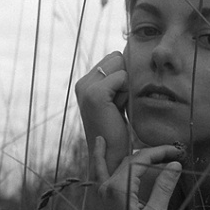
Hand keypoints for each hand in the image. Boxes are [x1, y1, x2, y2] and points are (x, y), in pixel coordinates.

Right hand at [75, 51, 129, 175]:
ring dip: (126, 86)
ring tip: (116, 108)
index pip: (114, 58)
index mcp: (85, 82)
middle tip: (117, 106)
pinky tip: (117, 109)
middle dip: (125, 80)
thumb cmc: (117, 129)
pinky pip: (123, 77)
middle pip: (117, 58)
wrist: (109, 154)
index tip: (116, 102)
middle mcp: (82, 82)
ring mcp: (86, 87)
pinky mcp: (95, 94)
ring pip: (120, 65)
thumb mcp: (116, 98)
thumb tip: (127, 54)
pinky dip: (126, 93)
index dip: (123, 78)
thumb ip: (116, 79)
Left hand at [90, 136, 181, 209]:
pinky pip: (98, 175)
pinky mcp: (99, 204)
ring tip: (109, 140)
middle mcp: (105, 187)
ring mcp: (99, 195)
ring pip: (109, 165)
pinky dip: (99, 162)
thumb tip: (174, 165)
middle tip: (171, 153)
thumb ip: (163, 188)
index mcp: (118, 188)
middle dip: (149, 154)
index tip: (178, 153)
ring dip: (117, 153)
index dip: (160, 152)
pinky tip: (99, 151)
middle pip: (128, 160)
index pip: (140, 159)